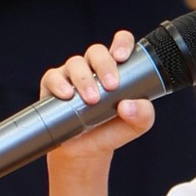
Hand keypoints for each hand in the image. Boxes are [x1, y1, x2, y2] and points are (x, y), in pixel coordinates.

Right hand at [37, 34, 160, 182]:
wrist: (84, 152)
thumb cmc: (110, 131)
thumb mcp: (135, 126)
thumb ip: (142, 114)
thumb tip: (128, 105)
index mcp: (115, 68)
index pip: (120, 44)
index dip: (121, 43)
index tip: (122, 57)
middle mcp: (92, 67)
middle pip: (96, 52)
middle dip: (104, 65)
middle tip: (111, 86)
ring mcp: (71, 75)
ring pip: (75, 63)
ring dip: (84, 79)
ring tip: (91, 99)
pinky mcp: (52, 86)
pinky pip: (53, 77)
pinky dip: (60, 84)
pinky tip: (67, 95)